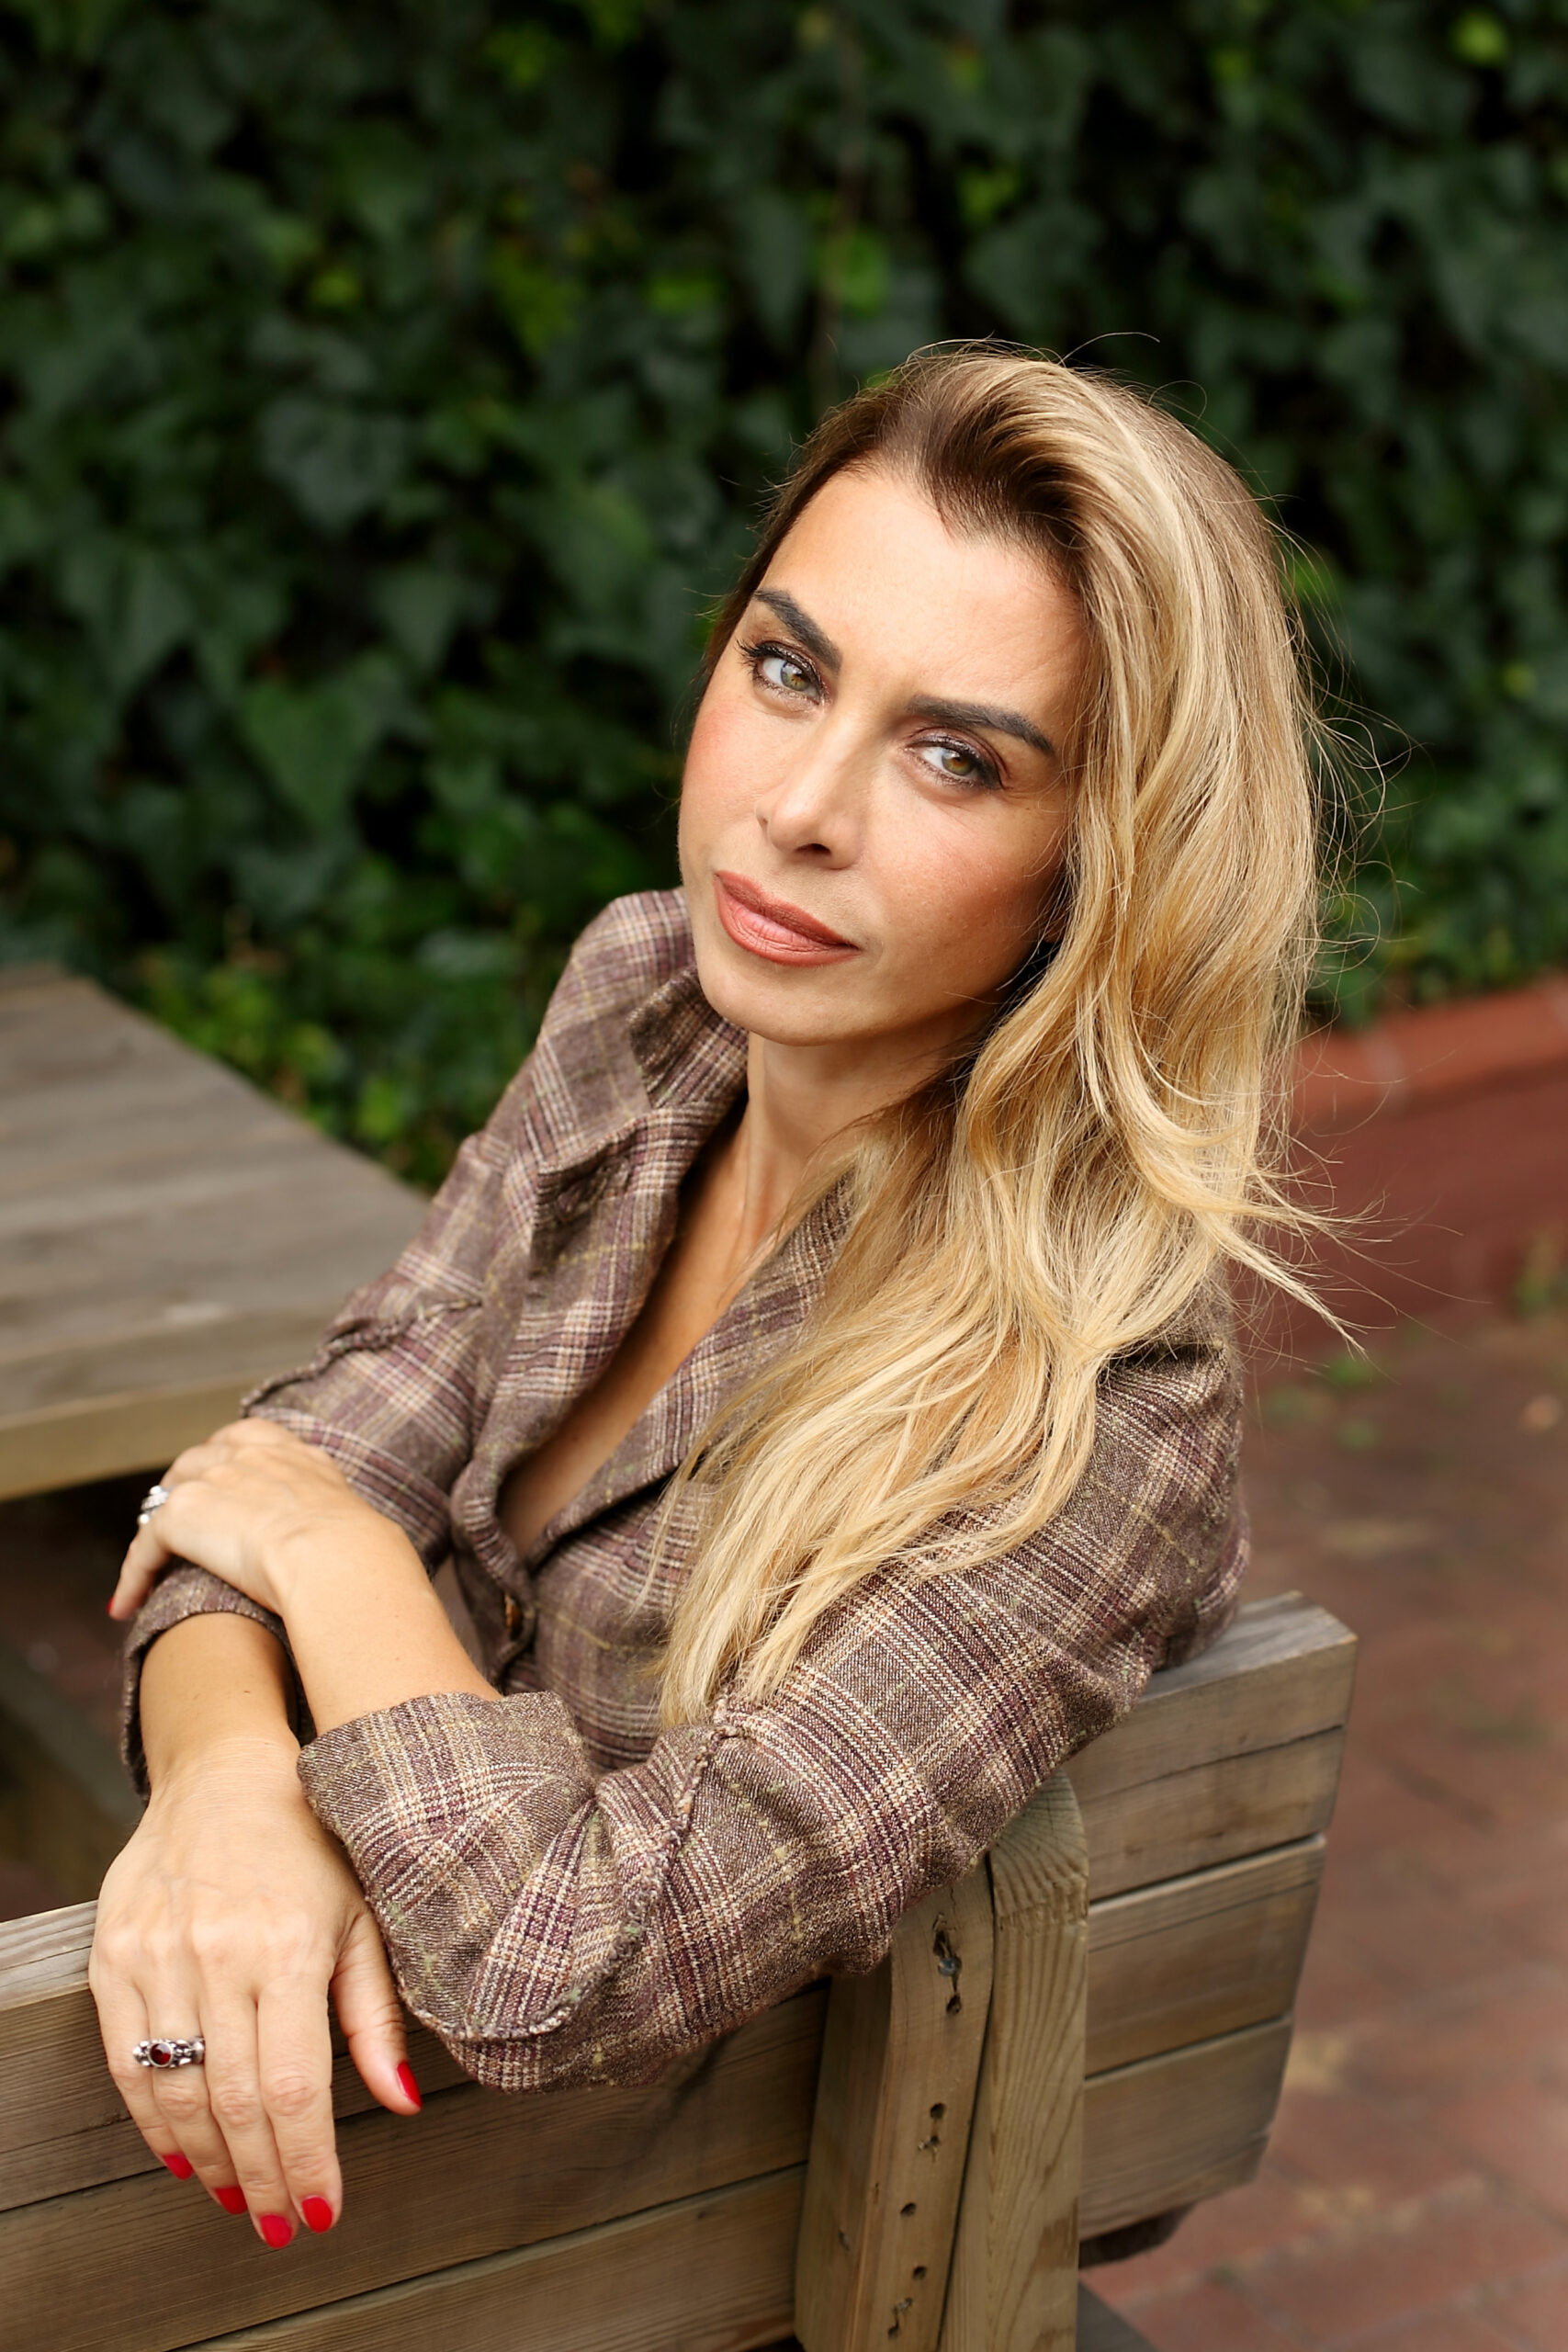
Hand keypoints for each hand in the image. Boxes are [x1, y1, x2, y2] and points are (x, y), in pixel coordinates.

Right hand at [88, 1736, 421, 2245]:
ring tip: (240, 2198)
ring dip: (208, 2162)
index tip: (322, 2212)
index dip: (306, 2162)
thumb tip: (401, 2107)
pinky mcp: (113, 1955)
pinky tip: (183, 2154)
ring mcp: (158, 1955)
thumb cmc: (313, 1846)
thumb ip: (377, 2016)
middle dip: (262, 2178)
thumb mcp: (365, 1917)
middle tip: (281, 2224)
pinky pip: (127, 2061)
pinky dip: (152, 2120)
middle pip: (235, 2103)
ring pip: (176, 2092)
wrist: (226, 1774)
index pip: (293, 2088)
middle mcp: (218, 1955)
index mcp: (288, 1947)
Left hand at [108, 1419, 394, 1622]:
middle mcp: (251, 1457)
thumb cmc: (359, 1556)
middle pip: (199, 1458)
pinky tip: (126, 1603)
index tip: (222, 1476)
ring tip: (149, 1563)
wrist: (336, 1558)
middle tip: (178, 1524)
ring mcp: (214, 1480)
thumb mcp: (355, 1524)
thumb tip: (364, 1552)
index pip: (250, 1438)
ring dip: (157, 1528)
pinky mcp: (182, 1513)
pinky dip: (133, 1576)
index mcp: (296, 1455)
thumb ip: (342, 1525)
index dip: (227, 1457)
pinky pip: (145, 1546)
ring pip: (166, 1498)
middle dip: (185, 1485)